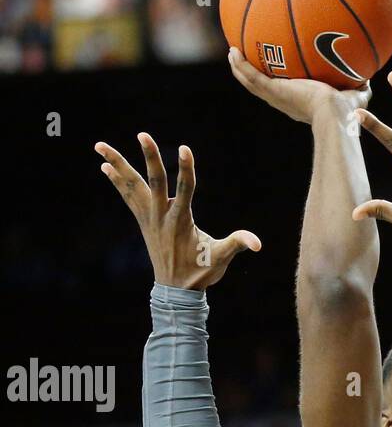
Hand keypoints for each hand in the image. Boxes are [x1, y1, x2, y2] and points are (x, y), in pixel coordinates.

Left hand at [95, 134, 259, 289]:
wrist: (175, 292)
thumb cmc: (201, 273)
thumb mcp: (221, 259)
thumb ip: (237, 244)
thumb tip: (257, 244)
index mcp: (181, 222)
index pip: (185, 190)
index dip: (186, 170)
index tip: (184, 149)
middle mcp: (161, 217)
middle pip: (154, 181)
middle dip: (149, 157)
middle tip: (142, 134)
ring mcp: (149, 219)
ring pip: (132, 186)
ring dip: (117, 164)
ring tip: (99, 145)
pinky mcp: (143, 222)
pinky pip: (128, 197)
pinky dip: (118, 182)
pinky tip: (105, 167)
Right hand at [228, 47, 369, 126]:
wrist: (335, 117)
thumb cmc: (347, 113)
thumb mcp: (356, 95)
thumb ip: (361, 86)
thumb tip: (370, 78)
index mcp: (300, 103)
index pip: (285, 93)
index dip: (278, 84)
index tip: (275, 73)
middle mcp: (285, 102)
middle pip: (263, 87)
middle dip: (254, 74)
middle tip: (245, 59)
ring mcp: (277, 98)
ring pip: (252, 83)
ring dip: (240, 69)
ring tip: (232, 54)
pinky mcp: (273, 92)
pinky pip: (252, 77)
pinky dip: (240, 65)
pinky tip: (233, 51)